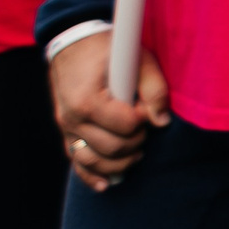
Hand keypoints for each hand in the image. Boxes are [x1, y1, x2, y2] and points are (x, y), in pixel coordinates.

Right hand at [49, 31, 170, 190]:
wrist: (74, 45)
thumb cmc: (109, 50)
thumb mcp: (137, 58)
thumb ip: (154, 88)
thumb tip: (161, 122)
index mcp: (88, 100)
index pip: (125, 125)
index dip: (143, 118)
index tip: (146, 105)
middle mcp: (72, 118)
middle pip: (111, 147)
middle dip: (136, 140)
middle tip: (145, 125)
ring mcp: (67, 129)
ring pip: (94, 161)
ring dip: (120, 162)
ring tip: (138, 152)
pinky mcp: (67, 133)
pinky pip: (77, 162)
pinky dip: (92, 176)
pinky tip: (107, 183)